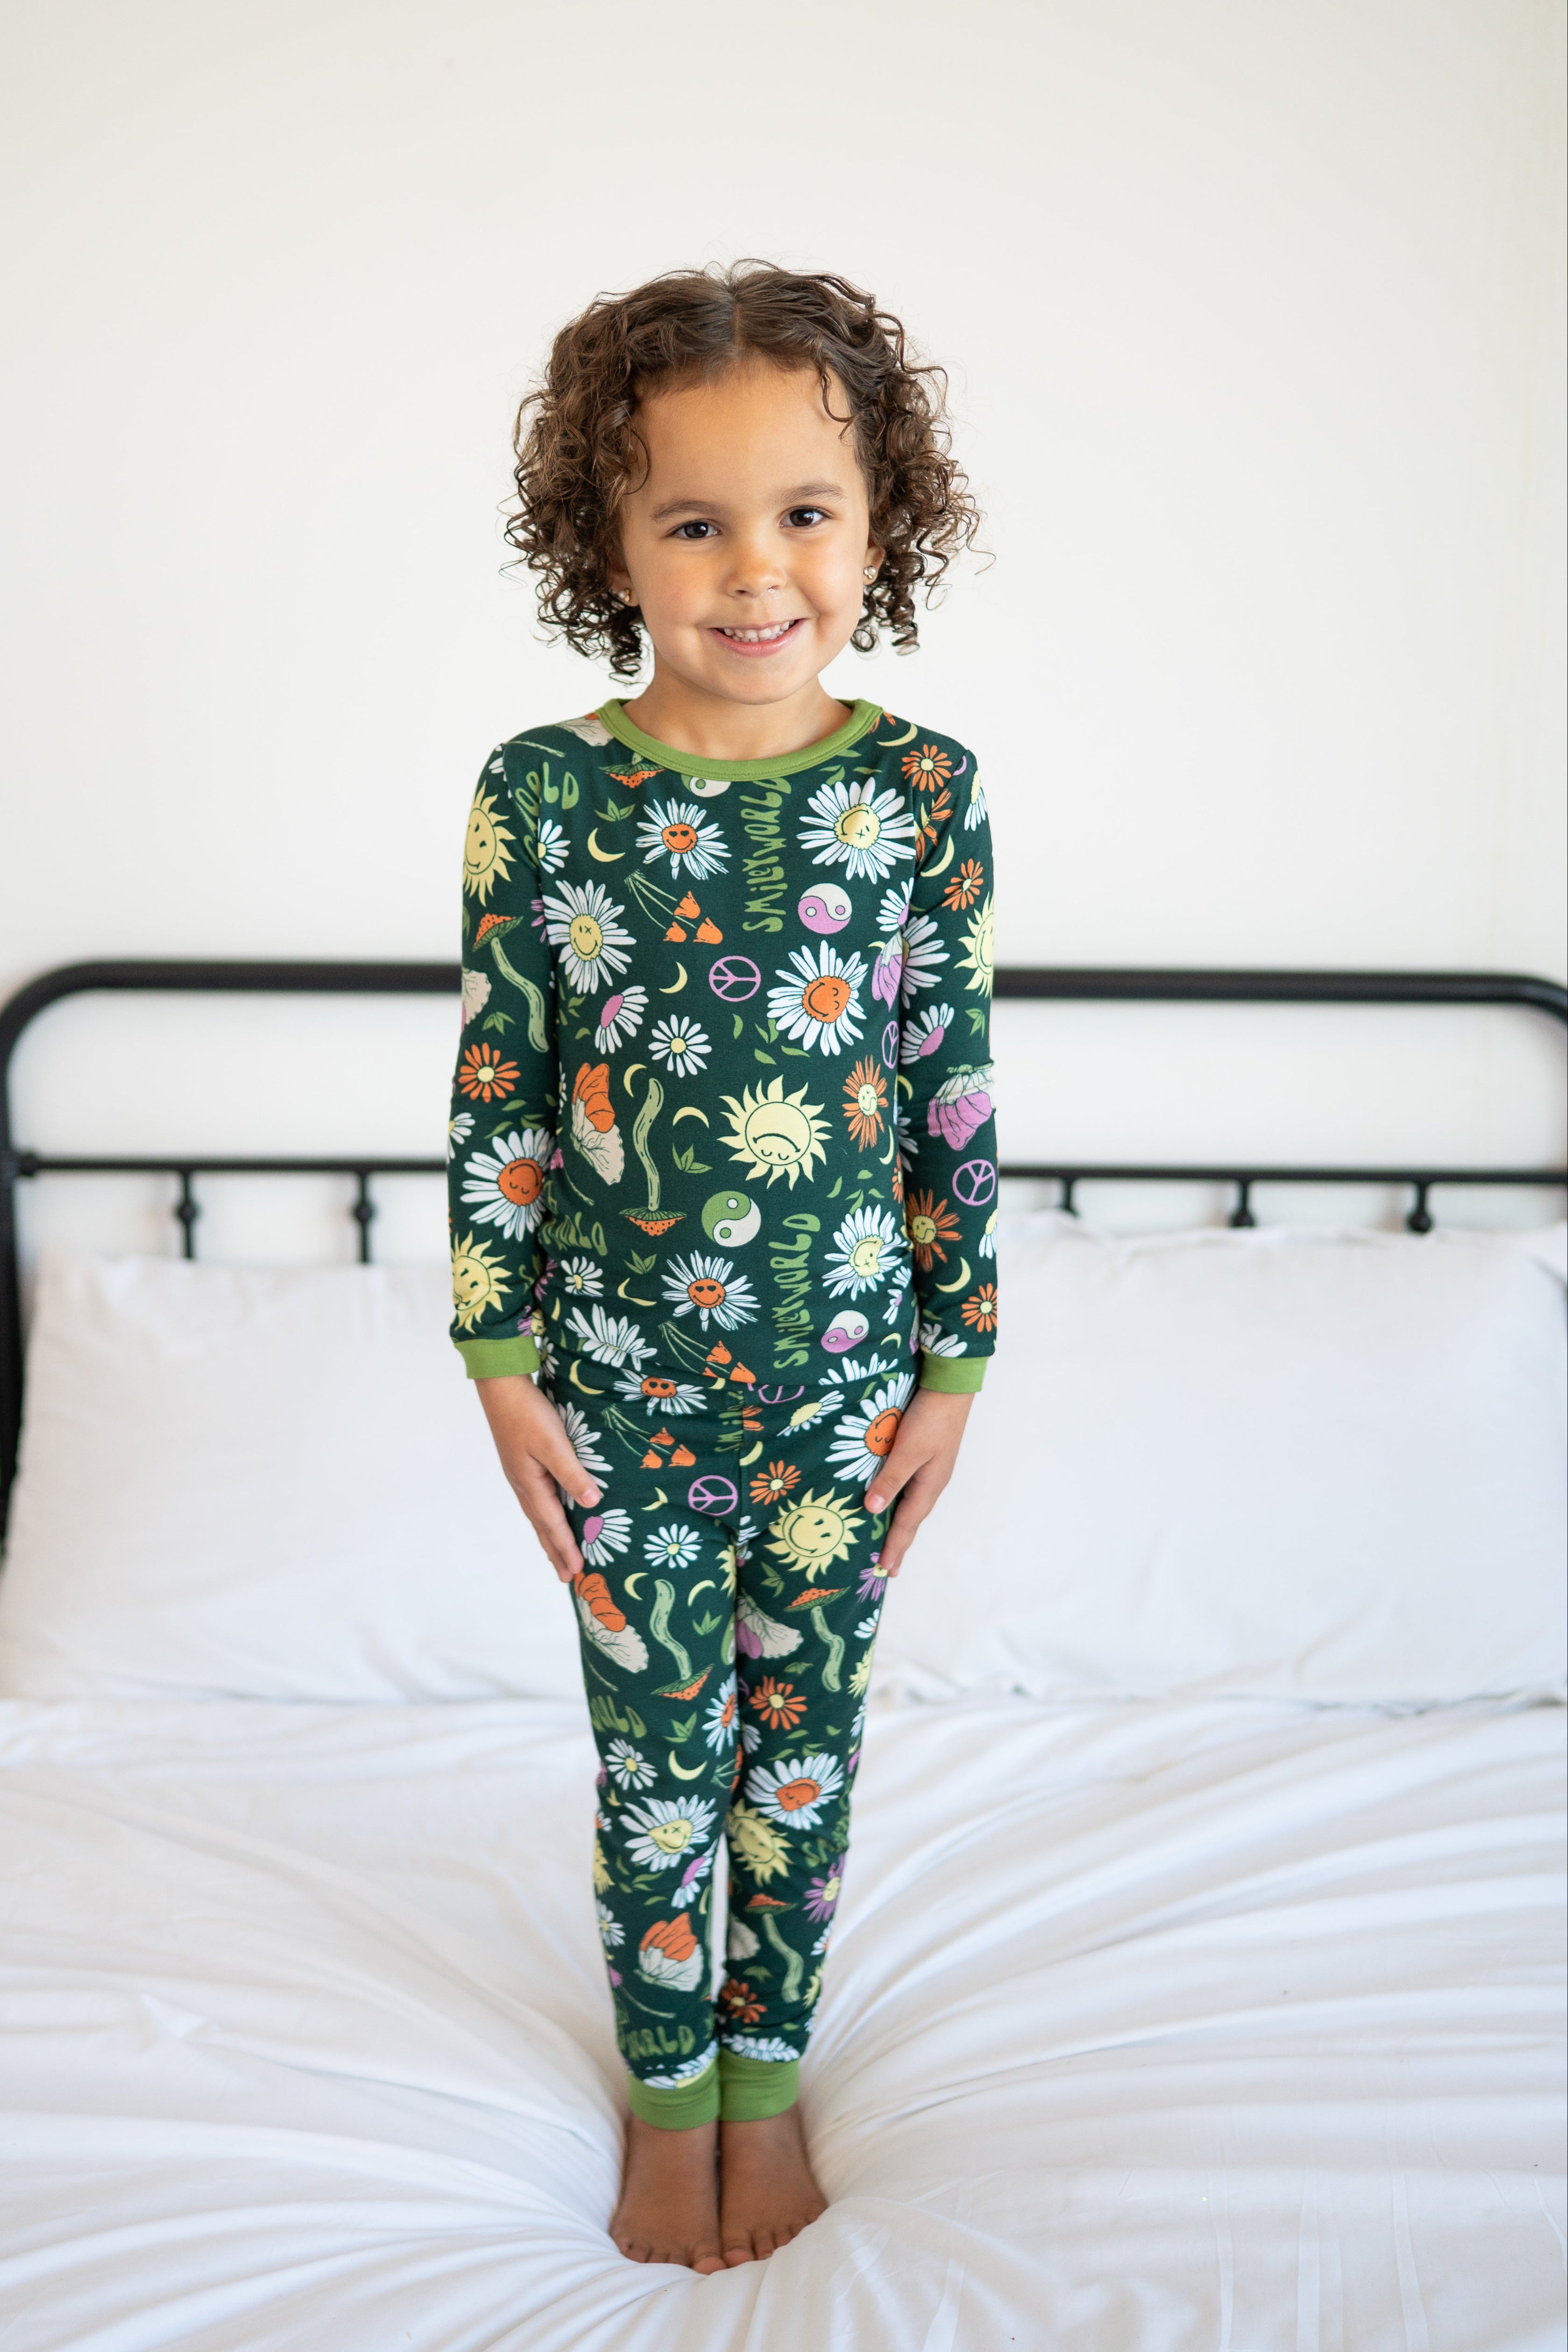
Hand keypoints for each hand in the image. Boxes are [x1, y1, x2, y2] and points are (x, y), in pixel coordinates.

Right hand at [473, 1375, 600, 1582]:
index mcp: (530, 1485)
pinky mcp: (523, 1464)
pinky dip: (547, 1515)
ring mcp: (521, 1475)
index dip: (566, 1549)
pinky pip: (538, 1499)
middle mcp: (523, 1485)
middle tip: (568, 1577)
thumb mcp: (553, 1443)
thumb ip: (572, 1473)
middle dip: (556, 1552)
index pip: (552, 1525)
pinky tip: (551, 1513)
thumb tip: (592, 1503)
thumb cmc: (528, 1413)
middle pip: (542, 1526)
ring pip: (539, 1514)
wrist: (502, 1387)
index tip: (578, 1573)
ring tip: (559, 1555)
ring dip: (550, 1536)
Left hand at [863, 1387, 973, 1576]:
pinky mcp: (926, 1457)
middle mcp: (931, 1482)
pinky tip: (894, 1504)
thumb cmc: (930, 1418)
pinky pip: (911, 1490)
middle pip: (912, 1520)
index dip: (894, 1546)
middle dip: (900, 1544)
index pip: (907, 1524)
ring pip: (912, 1506)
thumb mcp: (908, 1449)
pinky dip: (901, 1505)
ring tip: (892, 1544)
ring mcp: (930, 1470)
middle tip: (890, 1569)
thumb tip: (872, 1510)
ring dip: (901, 1527)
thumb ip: (890, 1479)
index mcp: (929, 1485)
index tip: (883, 1570)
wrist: (950, 1387)